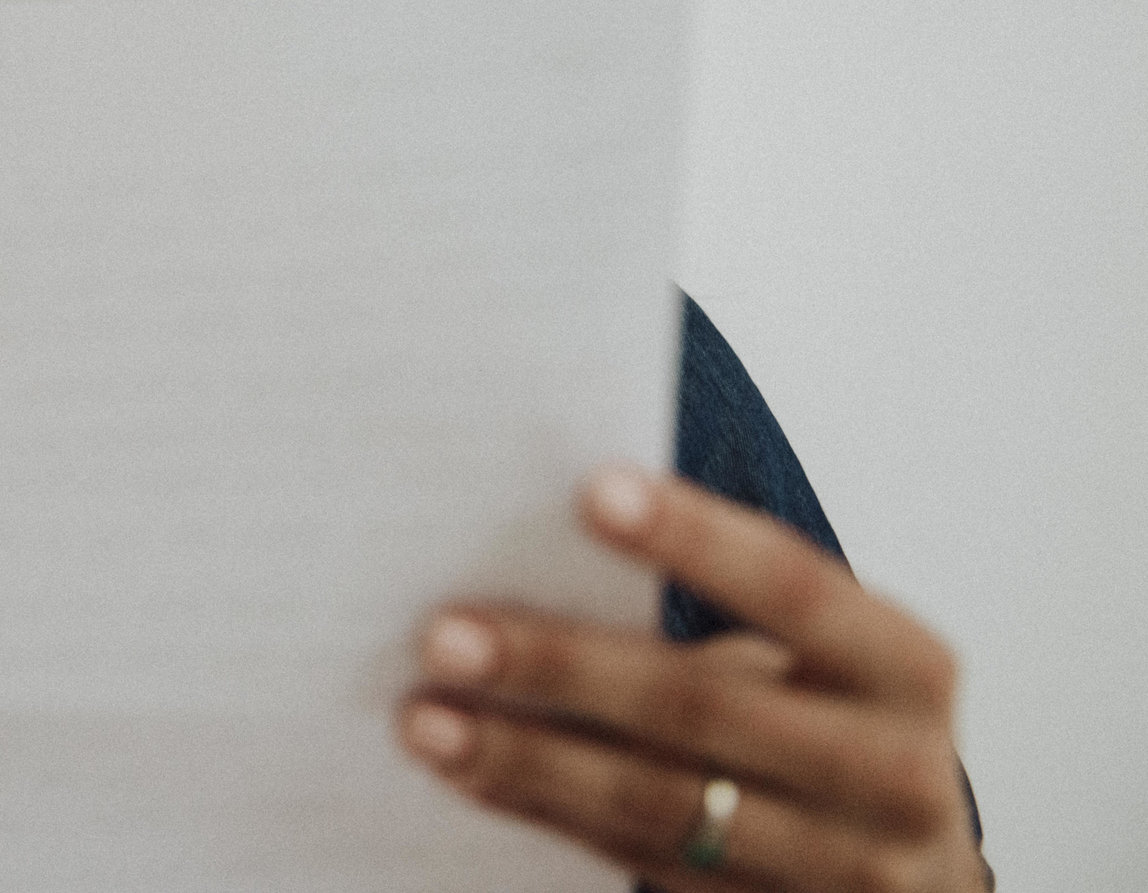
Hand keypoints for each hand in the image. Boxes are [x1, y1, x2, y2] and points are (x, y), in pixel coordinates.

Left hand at [399, 467, 989, 892]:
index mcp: (908, 669)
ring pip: (658, 804)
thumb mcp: (832, 658)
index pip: (795, 588)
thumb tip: (544, 538)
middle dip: (563, 667)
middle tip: (445, 633)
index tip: (588, 490)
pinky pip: (639, 861)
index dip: (696, 539)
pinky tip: (469, 772)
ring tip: (425, 718)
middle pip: (704, 710)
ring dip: (525, 758)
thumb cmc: (838, 720)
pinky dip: (542, 811)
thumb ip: (734, 606)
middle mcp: (893, 775)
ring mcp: (844, 870)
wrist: (920, 875)